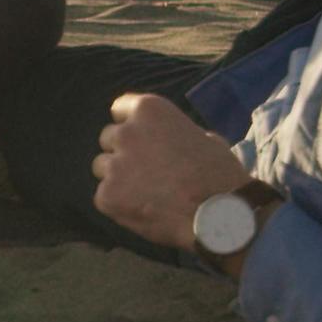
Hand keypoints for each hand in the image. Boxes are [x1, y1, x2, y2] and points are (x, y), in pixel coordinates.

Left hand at [94, 91, 253, 253]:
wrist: (216, 213)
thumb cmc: (219, 174)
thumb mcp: (204, 138)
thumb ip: (176, 135)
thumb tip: (172, 142)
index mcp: (150, 110)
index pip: (121, 107)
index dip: (130, 124)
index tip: (138, 137)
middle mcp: (126, 133)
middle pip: (108, 138)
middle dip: (122, 151)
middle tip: (143, 170)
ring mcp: (114, 165)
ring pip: (102, 167)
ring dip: (117, 177)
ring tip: (143, 193)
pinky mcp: (106, 196)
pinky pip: (104, 197)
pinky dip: (118, 204)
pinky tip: (142, 211)